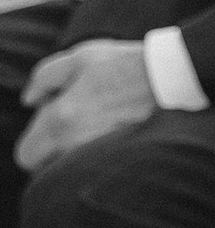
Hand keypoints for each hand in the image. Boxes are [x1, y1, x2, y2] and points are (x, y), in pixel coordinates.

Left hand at [17, 40, 154, 171]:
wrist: (174, 79)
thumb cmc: (126, 64)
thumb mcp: (81, 57)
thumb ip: (44, 77)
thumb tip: (29, 101)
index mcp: (60, 120)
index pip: (26, 156)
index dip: (34, 141)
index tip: (53, 125)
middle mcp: (77, 145)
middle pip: (49, 170)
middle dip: (54, 151)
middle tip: (77, 125)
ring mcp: (100, 158)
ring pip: (74, 170)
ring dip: (78, 153)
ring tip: (101, 126)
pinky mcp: (123, 163)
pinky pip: (98, 169)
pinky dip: (102, 157)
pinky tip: (118, 133)